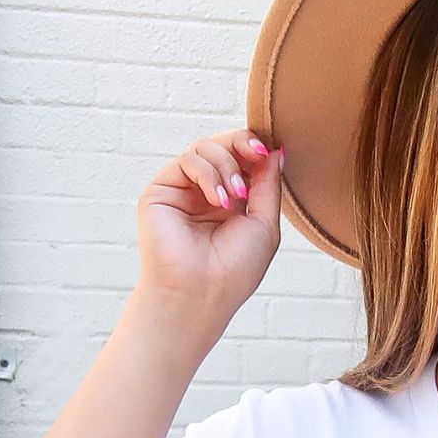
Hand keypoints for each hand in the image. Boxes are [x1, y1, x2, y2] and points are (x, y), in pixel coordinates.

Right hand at [135, 127, 282, 327]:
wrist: (201, 294)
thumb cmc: (234, 270)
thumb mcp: (264, 225)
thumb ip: (268, 186)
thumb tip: (275, 150)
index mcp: (232, 202)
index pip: (243, 160)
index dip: (255, 148)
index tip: (268, 149)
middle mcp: (206, 193)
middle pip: (223, 146)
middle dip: (243, 143)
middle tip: (257, 153)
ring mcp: (183, 190)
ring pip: (205, 148)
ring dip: (227, 166)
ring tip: (235, 200)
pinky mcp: (162, 190)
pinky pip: (187, 161)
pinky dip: (208, 175)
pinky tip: (219, 202)